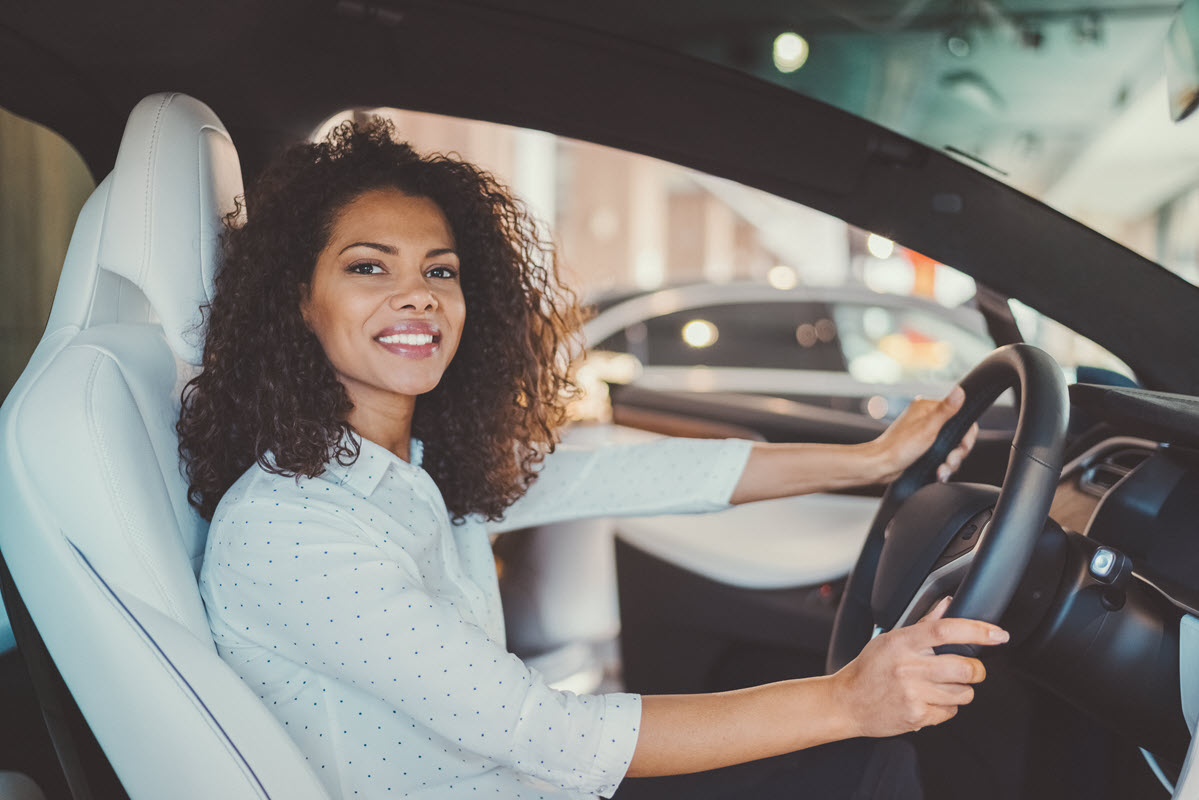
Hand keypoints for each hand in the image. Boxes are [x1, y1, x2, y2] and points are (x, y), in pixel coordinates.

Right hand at [830, 596, 1007, 737]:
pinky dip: (945, 708)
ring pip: (963, 693)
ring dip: (961, 690)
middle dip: (976, 670)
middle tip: (971, 669)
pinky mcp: (917, 716)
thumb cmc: (869, 669)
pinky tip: (928, 701)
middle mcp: (908, 667)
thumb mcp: (890, 639)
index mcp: (902, 642)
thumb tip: (948, 604)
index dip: (977, 631)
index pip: (946, 631)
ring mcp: (913, 693)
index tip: (998, 634)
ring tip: (941, 686)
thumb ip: (923, 624)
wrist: (847, 702)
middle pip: (965, 667)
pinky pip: (950, 712)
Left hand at [870, 386, 978, 483]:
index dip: (966, 435)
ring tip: (941, 471)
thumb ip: (945, 410)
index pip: (961, 416)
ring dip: (950, 462)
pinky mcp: (923, 447)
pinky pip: (941, 455)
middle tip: (949, 462)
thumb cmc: (899, 447)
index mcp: (927, 408)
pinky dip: (942, 465)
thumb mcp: (927, 428)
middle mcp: (927, 418)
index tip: (962, 447)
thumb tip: (960, 390)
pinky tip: (938, 473)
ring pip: (951, 447)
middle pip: (958, 434)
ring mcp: (925, 433)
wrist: (880, 466)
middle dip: (957, 452)